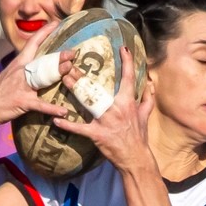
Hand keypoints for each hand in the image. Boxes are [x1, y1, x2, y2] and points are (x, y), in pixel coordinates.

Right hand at [0, 29, 72, 130]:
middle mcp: (21, 71)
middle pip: (42, 60)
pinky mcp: (23, 101)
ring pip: (43, 77)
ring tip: (72, 70)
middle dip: (58, 55)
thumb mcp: (10, 75)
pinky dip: (52, 109)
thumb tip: (37, 65)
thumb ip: (24, 69)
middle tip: (73, 52)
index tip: (56, 23)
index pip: (32, 43)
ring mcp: (22, 86)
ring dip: (58, 73)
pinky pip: (40, 105)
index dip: (44, 32)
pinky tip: (64, 111)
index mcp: (18, 63)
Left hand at [51, 47, 154, 172]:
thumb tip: (149, 82)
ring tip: (63, 80)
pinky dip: (67, 126)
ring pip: (88, 103)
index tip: (123, 48)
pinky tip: (56, 119)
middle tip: (71, 64)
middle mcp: (117, 109)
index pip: (129, 78)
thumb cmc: (139, 136)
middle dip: (84, 75)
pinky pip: (80, 129)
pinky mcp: (97, 134)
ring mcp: (106, 121)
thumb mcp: (145, 115)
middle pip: (98, 88)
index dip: (127, 62)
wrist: (136, 158)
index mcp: (128, 102)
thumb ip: (148, 98)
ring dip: (75, 91)